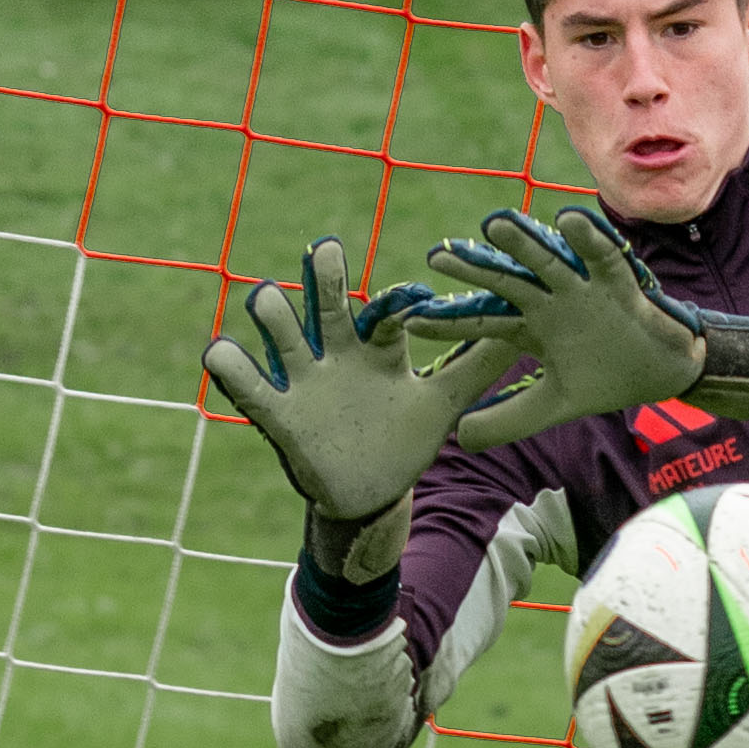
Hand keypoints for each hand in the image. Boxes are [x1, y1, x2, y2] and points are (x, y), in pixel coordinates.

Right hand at [197, 236, 491, 521]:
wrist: (368, 493)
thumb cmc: (404, 439)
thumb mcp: (442, 405)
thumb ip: (478, 369)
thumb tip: (525, 334)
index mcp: (378, 348)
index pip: (383, 310)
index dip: (394, 301)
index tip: (414, 297)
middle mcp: (337, 352)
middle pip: (325, 299)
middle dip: (324, 276)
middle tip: (328, 254)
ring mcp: (302, 378)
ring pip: (279, 327)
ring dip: (273, 312)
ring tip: (269, 304)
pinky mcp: (274, 409)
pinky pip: (243, 382)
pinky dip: (229, 365)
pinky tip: (223, 352)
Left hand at [415, 207, 708, 449]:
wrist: (663, 372)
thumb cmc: (606, 378)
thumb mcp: (552, 405)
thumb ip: (509, 419)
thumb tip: (461, 438)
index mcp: (533, 326)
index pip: (483, 321)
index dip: (449, 322)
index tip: (410, 320)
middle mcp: (551, 301)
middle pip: (508, 284)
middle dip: (475, 271)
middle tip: (438, 256)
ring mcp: (583, 290)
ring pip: (548, 264)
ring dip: (524, 245)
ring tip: (495, 224)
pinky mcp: (618, 285)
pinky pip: (602, 258)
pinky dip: (588, 241)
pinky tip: (568, 221)